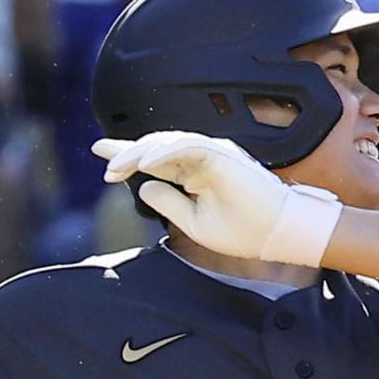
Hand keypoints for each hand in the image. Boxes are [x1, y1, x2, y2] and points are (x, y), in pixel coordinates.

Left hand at [94, 131, 342, 262]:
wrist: (279, 234)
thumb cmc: (245, 230)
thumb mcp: (194, 223)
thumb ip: (169, 203)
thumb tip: (144, 188)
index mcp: (195, 174)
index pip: (156, 160)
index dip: (128, 154)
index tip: (100, 151)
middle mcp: (202, 159)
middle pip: (157, 148)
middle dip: (127, 154)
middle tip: (105, 166)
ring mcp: (213, 155)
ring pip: (168, 144)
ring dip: (140, 153)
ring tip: (117, 166)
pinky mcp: (223, 156)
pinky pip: (187, 148)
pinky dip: (165, 154)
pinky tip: (145, 165)